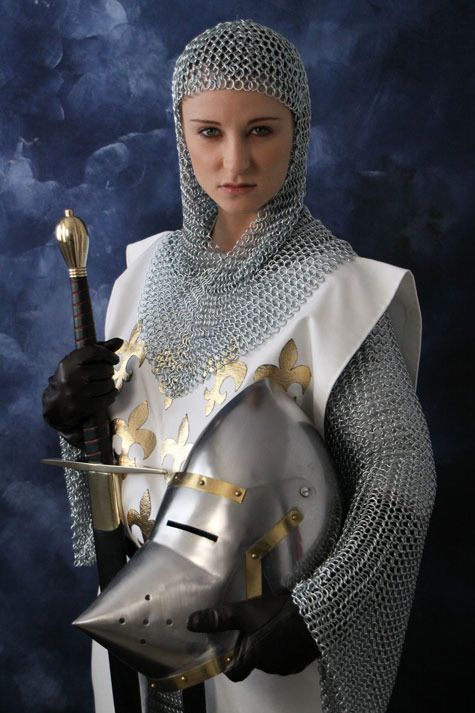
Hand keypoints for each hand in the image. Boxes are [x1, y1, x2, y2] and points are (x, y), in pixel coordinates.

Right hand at [42, 338, 122, 444]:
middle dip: (110, 371)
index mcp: (69, 362)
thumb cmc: (72, 378)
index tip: (114, 359)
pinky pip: (107, 398)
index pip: (94, 351)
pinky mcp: (83, 407)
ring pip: (108, 384)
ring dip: (110, 384)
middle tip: (107, 373)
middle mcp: (72, 377)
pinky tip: (108, 393)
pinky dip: (111, 395)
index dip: (108, 354)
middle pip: (105, 369)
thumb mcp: (79, 361)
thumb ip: (99, 349)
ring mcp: (77, 393)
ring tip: (104, 383)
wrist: (56, 403)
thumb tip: (120, 341)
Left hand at [187, 593, 319, 681]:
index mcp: (253, 658)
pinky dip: (285, 645)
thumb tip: (191, 623)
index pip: (234, 672)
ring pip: (271, 658)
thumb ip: (218, 619)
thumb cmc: (277, 615)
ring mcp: (288, 666)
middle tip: (253, 624)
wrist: (315, 614)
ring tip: (272, 622)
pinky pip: (288, 656)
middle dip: (251, 646)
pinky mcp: (302, 660)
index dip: (229, 661)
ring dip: (269, 644)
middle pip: (253, 662)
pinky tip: (287, 627)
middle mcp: (269, 667)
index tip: (229, 646)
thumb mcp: (243, 612)